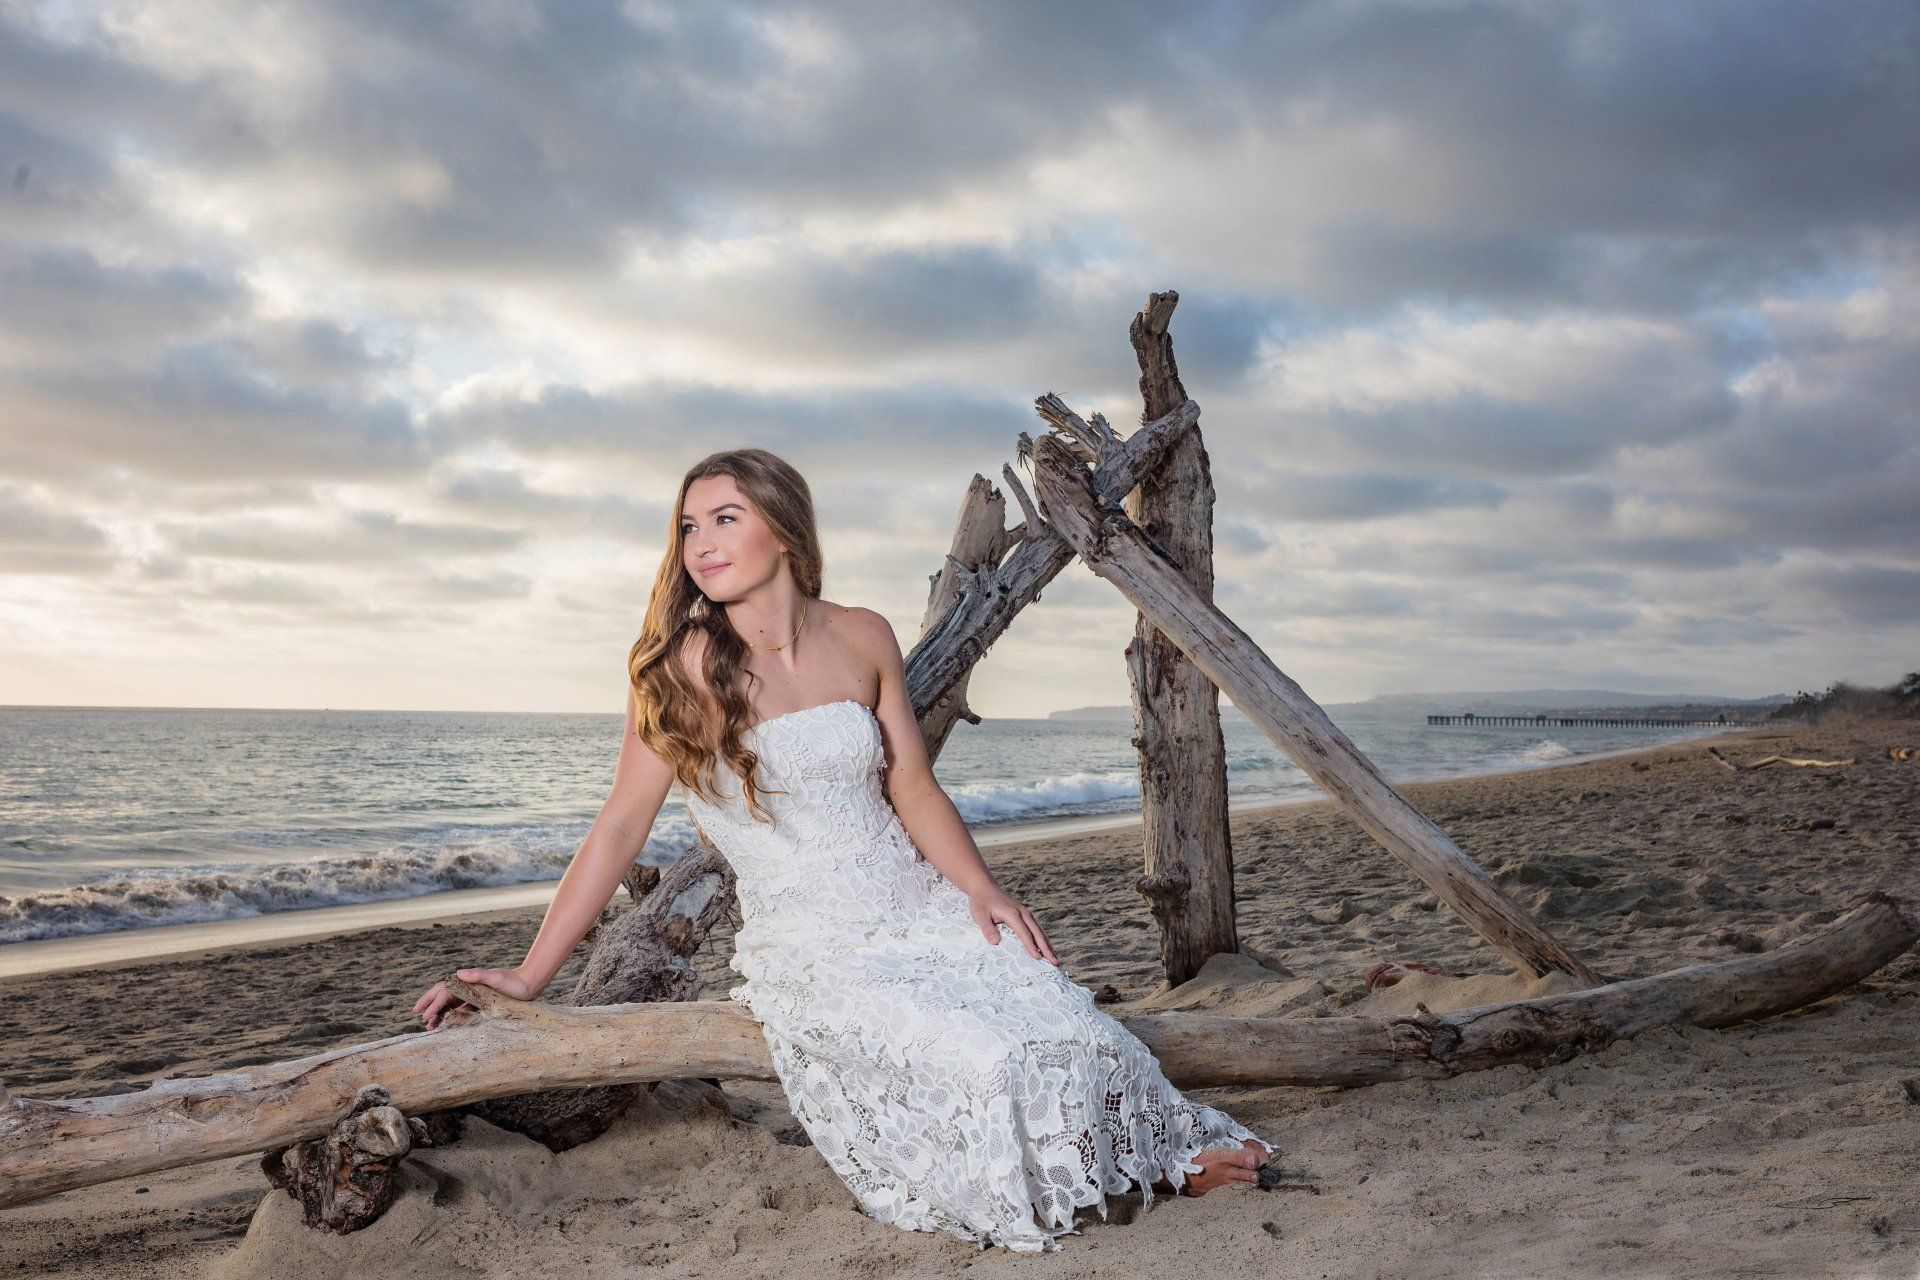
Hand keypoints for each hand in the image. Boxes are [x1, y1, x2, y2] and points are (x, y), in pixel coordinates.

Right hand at [412, 965, 539, 1030]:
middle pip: (443, 994)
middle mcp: (468, 986)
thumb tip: (457, 972)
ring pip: (450, 1003)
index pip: (445, 992)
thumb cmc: (513, 982)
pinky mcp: (480, 1001)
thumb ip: (477, 974)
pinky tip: (446, 1024)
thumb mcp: (496, 977)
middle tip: (416, 1013)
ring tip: (429, 1025)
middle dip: (429, 1003)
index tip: (424, 1016)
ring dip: (438, 1012)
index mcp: (468, 981)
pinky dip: (451, 1016)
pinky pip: (461, 1009)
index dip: (433, 1004)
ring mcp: (473, 994)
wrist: (529, 984)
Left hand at [968, 888, 1058, 965]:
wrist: (986, 888)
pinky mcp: (1025, 915)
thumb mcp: (979, 915)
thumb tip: (995, 942)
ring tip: (1055, 960)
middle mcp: (1023, 913)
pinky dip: (1043, 939)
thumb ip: (987, 928)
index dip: (1031, 946)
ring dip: (1048, 945)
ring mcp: (1026, 914)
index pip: (1024, 933)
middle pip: (1037, 933)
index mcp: (1013, 914)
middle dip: (1046, 949)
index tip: (1038, 958)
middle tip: (1054, 963)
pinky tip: (1047, 948)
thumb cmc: (981, 902)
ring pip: (1040, 931)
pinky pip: (1037, 929)